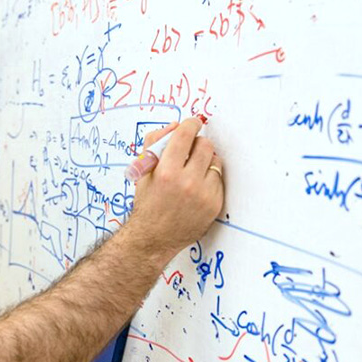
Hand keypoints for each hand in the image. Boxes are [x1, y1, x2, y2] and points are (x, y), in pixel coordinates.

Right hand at [127, 117, 223, 262]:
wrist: (153, 237)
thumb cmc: (147, 203)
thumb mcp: (143, 170)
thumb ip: (155, 142)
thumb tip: (175, 126)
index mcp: (166, 171)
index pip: (185, 134)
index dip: (190, 125)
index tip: (192, 124)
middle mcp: (187, 183)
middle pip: (205, 145)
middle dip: (197, 144)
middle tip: (190, 152)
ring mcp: (204, 195)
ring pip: (215, 161)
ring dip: (205, 162)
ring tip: (192, 173)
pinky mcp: (214, 205)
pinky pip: (219, 180)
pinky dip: (209, 180)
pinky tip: (197, 189)